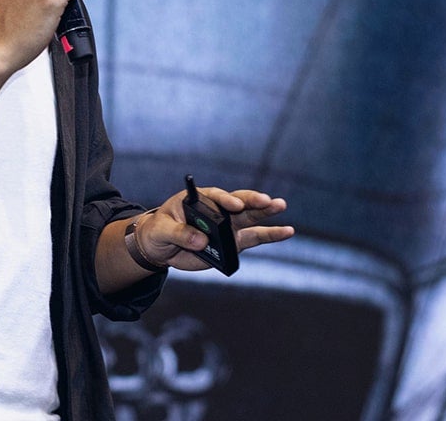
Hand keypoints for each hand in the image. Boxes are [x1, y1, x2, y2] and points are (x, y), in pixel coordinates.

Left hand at [134, 186, 292, 271]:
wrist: (160, 248)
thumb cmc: (158, 231)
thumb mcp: (161, 230)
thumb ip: (180, 233)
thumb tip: (201, 240)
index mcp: (199, 199)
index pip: (215, 196)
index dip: (226, 200)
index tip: (235, 205)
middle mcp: (218, 210)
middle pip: (239, 203)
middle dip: (254, 201)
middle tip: (270, 201)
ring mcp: (227, 227)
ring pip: (251, 219)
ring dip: (268, 215)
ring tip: (283, 207)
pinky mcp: (232, 244)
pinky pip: (253, 239)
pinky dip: (270, 236)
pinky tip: (287, 231)